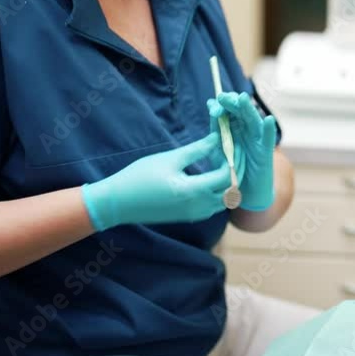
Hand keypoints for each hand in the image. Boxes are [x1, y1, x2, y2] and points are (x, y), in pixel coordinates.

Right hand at [81, 133, 230, 230]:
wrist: (118, 202)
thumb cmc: (140, 177)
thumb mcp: (170, 159)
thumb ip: (197, 150)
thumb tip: (217, 138)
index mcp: (194, 191)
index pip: (228, 176)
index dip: (234, 159)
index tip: (233, 144)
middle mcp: (199, 207)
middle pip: (231, 191)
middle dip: (236, 171)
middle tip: (232, 153)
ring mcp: (194, 214)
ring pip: (224, 201)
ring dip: (228, 183)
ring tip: (222, 162)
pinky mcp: (188, 216)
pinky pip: (213, 206)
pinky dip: (218, 192)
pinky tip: (211, 176)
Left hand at [208, 92, 276, 210]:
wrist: (245, 191)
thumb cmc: (231, 169)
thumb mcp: (219, 149)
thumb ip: (215, 132)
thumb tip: (212, 110)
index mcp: (235, 127)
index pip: (229, 110)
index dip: (221, 105)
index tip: (212, 106)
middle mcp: (247, 130)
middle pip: (241, 111)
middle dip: (232, 103)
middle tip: (223, 98)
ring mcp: (257, 140)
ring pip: (253, 121)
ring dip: (248, 109)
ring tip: (242, 98)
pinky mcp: (265, 152)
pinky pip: (268, 139)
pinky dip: (269, 130)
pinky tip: (268, 120)